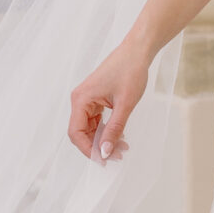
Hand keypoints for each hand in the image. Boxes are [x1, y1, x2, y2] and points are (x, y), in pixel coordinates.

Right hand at [68, 41, 149, 162]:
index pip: (76, 133)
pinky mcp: (96, 99)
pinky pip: (96, 120)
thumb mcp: (125, 104)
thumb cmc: (130, 71)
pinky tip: (120, 135)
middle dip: (98, 146)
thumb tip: (106, 151)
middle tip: (119, 155)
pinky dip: (107, 130)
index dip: (88, 150)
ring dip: (104, 139)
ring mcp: (87, 99)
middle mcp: (80, 100)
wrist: (137, 51)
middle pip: (82, 133)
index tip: (104, 160)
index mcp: (81, 99)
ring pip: (90, 128)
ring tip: (123, 146)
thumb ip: (114, 129)